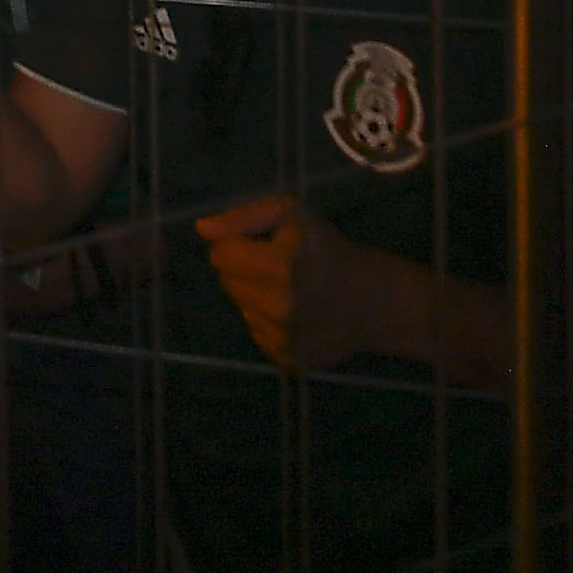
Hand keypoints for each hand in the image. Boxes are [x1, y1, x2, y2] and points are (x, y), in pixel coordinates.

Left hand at [195, 194, 375, 369]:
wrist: (370, 301)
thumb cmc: (327, 249)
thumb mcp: (291, 214)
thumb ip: (244, 216)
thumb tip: (203, 229)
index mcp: (276, 267)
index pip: (220, 253)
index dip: (238, 243)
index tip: (261, 244)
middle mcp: (276, 307)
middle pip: (226, 280)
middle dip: (244, 268)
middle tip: (276, 265)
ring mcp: (280, 337)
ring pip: (241, 307)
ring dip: (255, 295)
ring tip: (288, 289)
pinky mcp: (285, 358)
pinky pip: (257, 332)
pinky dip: (268, 320)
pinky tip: (294, 312)